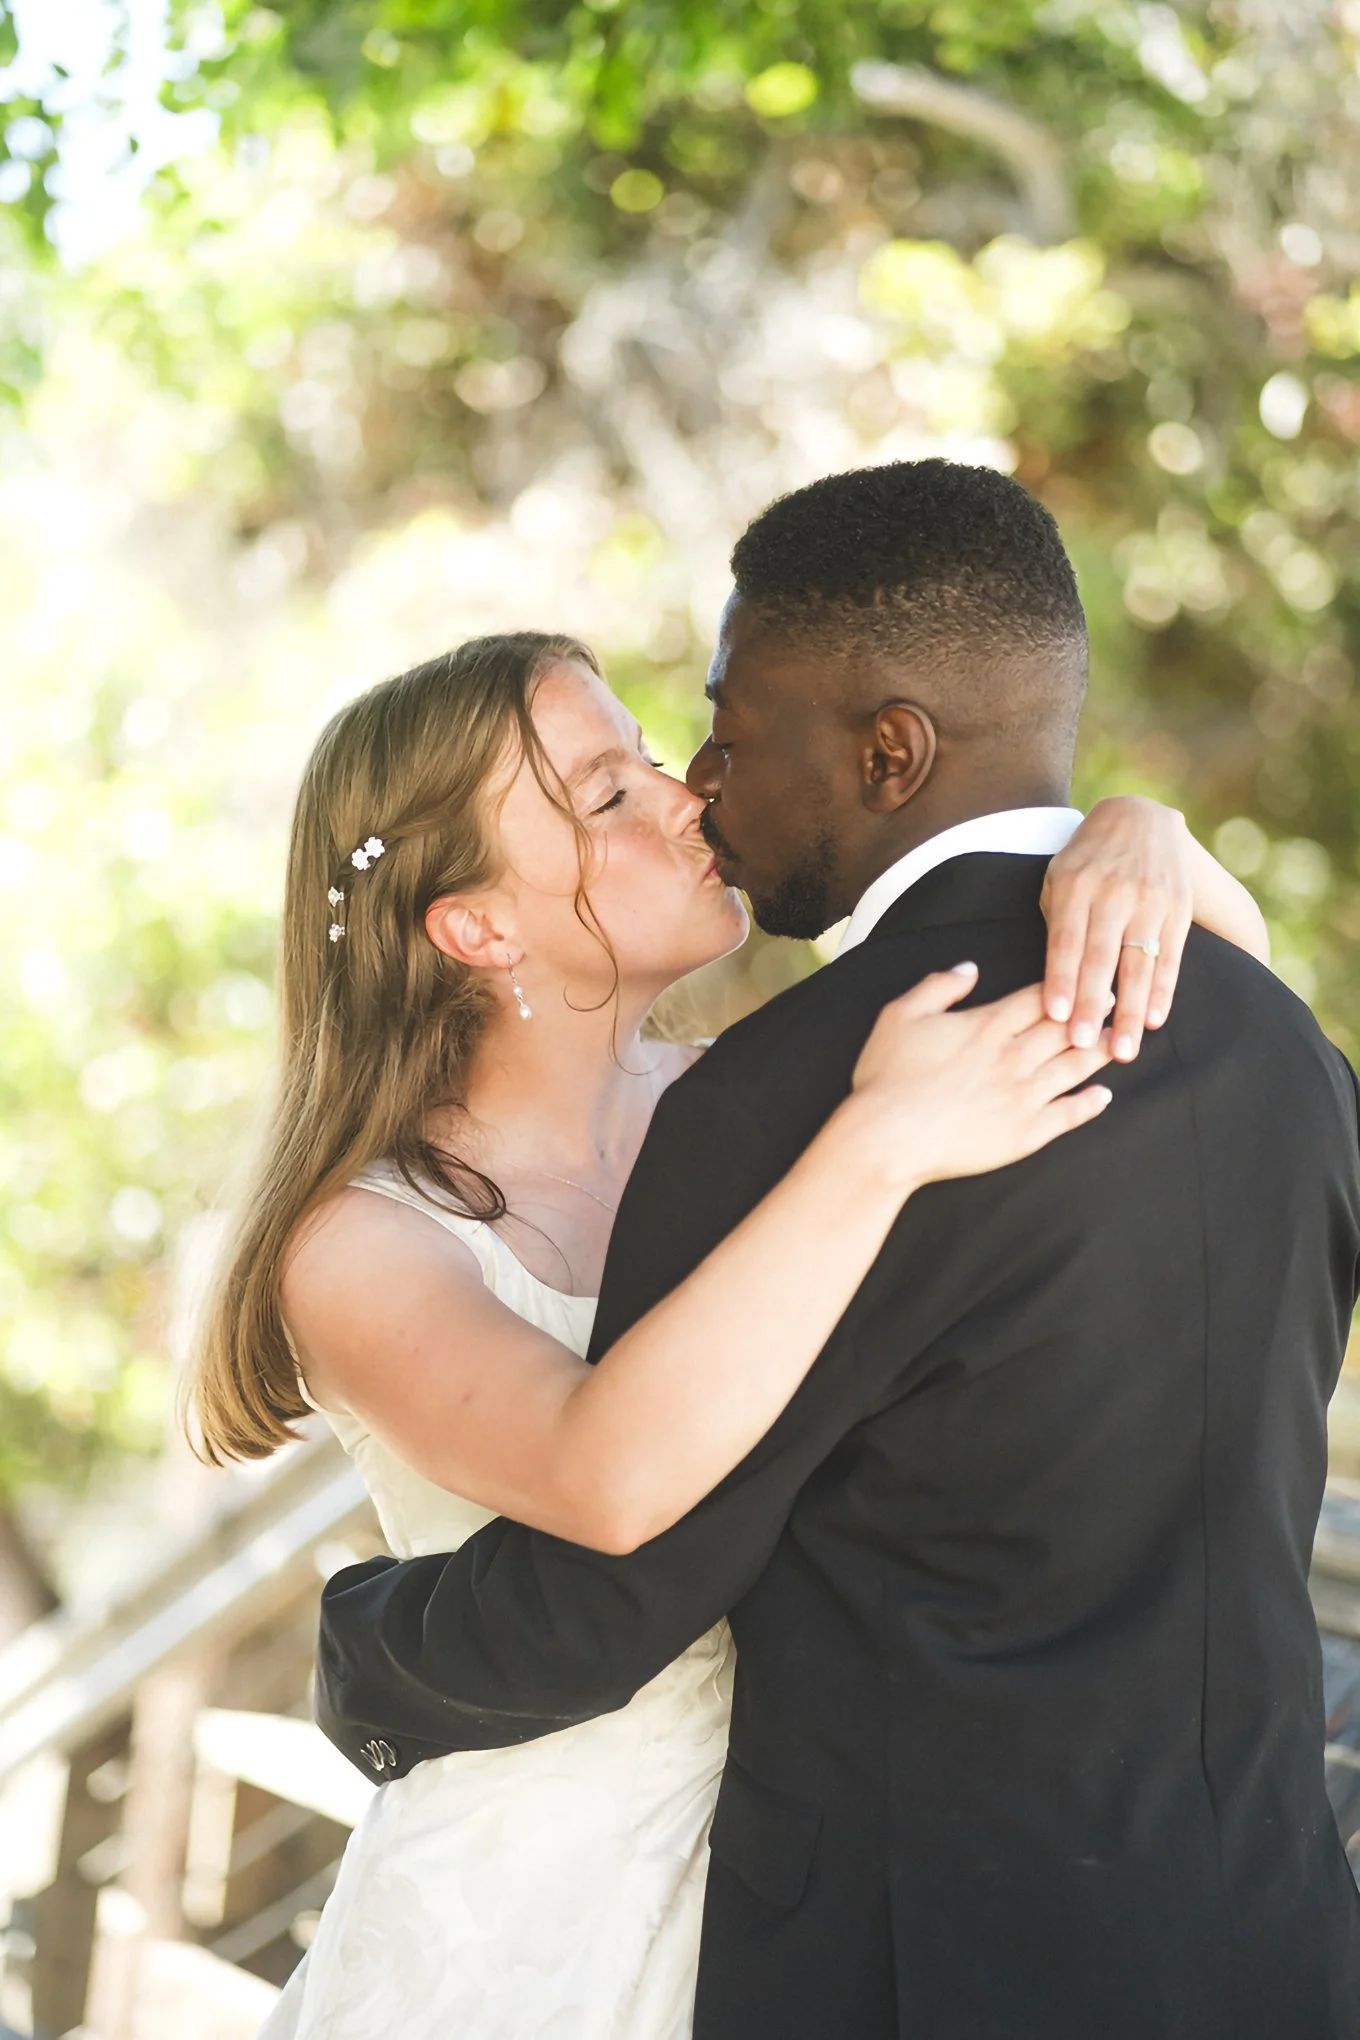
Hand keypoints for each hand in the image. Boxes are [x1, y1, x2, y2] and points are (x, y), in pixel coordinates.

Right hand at [846, 964, 1112, 1191]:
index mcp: (987, 1024)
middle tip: (1117, 1004)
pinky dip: (1089, 1103)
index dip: (1068, 987)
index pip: (1039, 998)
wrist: (887, 1138)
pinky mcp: (1027, 1133)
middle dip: (1094, 1014)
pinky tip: (1102, 1096)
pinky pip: (1068, 1114)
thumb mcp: (900, 1015)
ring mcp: (1025, 1095)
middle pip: (1066, 1028)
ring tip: (1120, 1043)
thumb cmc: (887, 1077)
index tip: (1090, 979)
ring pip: (1074, 1066)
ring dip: (1100, 1053)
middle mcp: (1014, 1055)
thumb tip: (970, 969)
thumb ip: (938, 986)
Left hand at [1040, 797, 1192, 1062]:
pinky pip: (1171, 957)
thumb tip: (1057, 983)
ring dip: (1131, 1011)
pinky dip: (1163, 991)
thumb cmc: (1086, 861)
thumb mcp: (1059, 878)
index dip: (1060, 979)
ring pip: (1139, 965)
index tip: (1055, 1017)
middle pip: (1102, 958)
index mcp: (1076, 884)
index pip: (1066, 941)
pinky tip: (1155, 1021)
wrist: (1139, 817)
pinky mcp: (1178, 909)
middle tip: (1084, 1045)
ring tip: (1124, 1050)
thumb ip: (1057, 923)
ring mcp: (1150, 901)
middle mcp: (1115, 892)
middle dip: (1093, 1004)